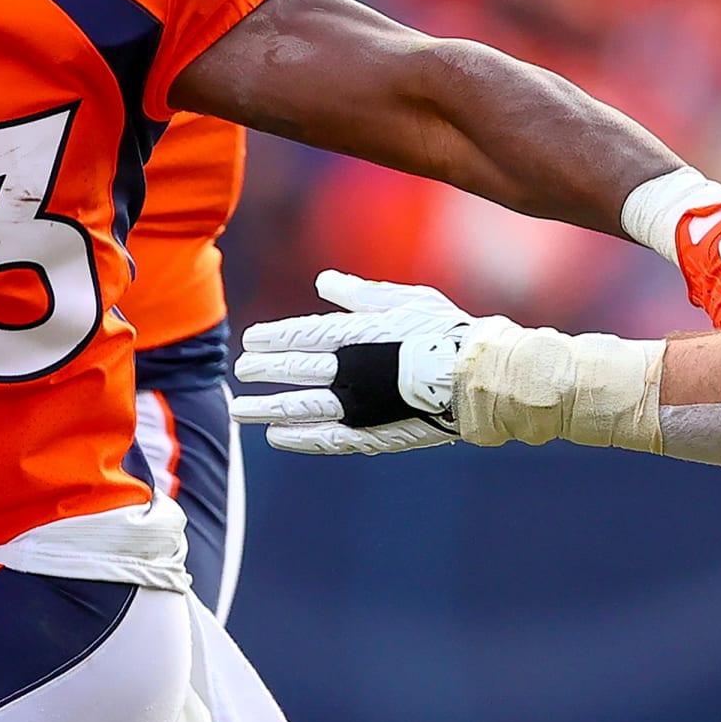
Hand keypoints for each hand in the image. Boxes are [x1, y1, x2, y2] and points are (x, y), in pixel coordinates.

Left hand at [232, 271, 472, 454]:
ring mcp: (359, 407)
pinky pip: (325, 439)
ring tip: (242, 409)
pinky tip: (278, 436)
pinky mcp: (371, 435)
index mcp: (357, 334)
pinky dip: (298, 438)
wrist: (480, 380)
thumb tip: (322, 281)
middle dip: (263, 371)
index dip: (273, 339)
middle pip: (294, 371)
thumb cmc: (447, 332)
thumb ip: (359, 294)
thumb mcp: (405, 300)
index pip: (302, 335)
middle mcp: (351, 371)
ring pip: (301, 408)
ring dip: (267, 408)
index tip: (250, 341)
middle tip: (240, 371)